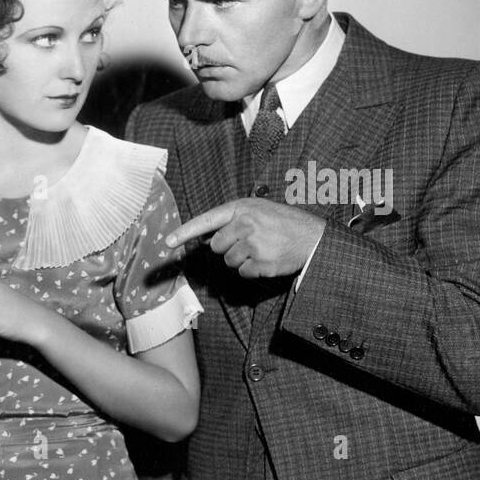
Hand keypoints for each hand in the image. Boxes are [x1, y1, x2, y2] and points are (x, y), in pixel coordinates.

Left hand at [166, 199, 325, 278]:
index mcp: (242, 208)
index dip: (185, 232)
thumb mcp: (257, 210)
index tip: (167, 242)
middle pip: (217, 247)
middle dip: (229, 248)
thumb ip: (232, 220)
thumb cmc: (282, 222)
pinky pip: (243, 272)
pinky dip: (253, 269)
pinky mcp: (260, 262)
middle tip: (251, 241)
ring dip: (242, 260)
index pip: (207, 221)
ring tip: (262, 249)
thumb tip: (206, 239)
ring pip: (229, 261)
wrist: (312, 237)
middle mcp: (245, 224)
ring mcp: (253, 244)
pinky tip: (267, 259)